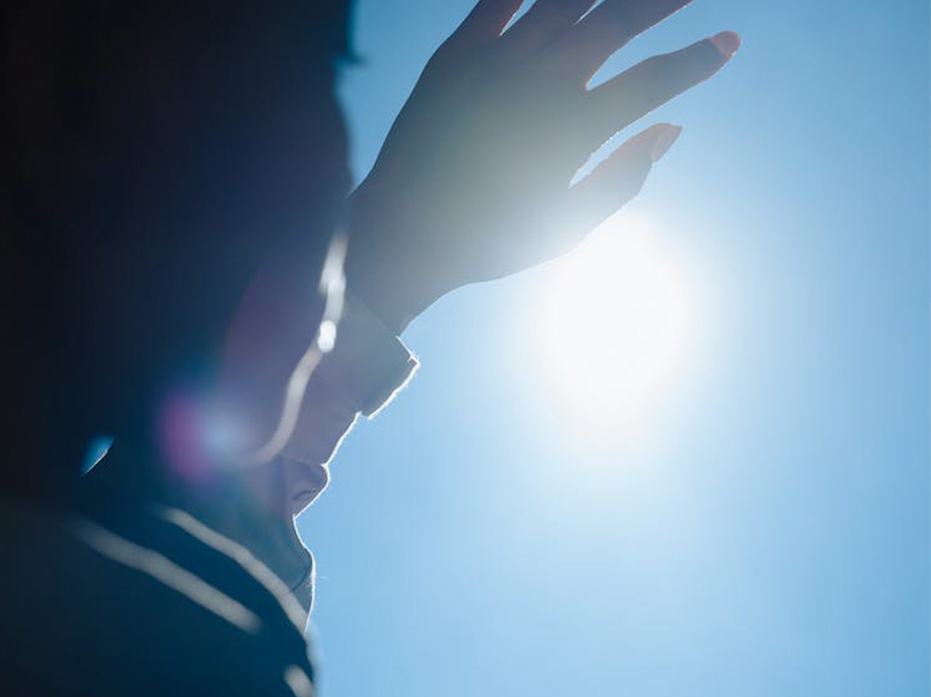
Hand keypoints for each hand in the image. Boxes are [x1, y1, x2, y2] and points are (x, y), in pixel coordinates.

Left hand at [347, 0, 738, 331]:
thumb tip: (671, 131)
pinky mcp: (456, 55)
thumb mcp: (564, 228)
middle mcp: (538, 85)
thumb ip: (623, 181)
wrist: (400, 234)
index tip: (729, 43)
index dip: (698, 61)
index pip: (654, 82)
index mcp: (572, 132)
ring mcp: (494, 63)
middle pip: (617, 20)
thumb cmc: (488, 241)